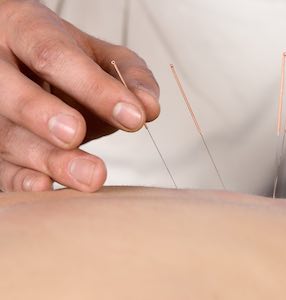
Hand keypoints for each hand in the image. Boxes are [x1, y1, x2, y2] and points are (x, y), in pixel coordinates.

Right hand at [0, 0, 159, 191]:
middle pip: (11, 91)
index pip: (53, 55)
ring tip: (90, 176)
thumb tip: (149, 108)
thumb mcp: (102, 56)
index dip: (92, 87)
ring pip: (5, 133)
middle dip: (45, 116)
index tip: (133, 117)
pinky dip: (20, 179)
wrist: (30, 64)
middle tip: (77, 135)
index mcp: (26, 29)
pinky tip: (46, 187)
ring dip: (47, 159)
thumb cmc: (70, 62)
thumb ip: (130, 75)